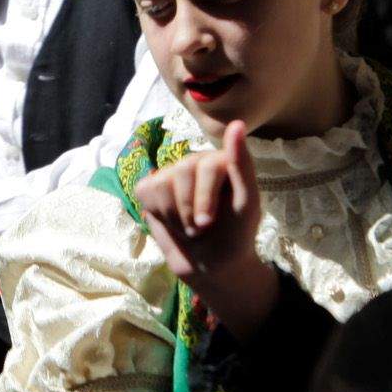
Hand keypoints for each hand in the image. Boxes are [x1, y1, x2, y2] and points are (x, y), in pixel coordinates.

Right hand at [135, 120, 278, 338]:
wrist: (212, 267)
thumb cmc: (236, 234)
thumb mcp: (247, 203)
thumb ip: (242, 164)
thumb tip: (236, 123)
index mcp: (221, 159)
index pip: (204, 165)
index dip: (203, 198)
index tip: (209, 223)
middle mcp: (195, 161)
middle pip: (180, 172)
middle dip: (188, 210)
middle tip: (200, 228)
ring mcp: (171, 173)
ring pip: (160, 184)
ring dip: (174, 216)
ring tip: (189, 227)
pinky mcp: (151, 188)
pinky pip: (144, 190)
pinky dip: (157, 213)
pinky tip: (171, 221)